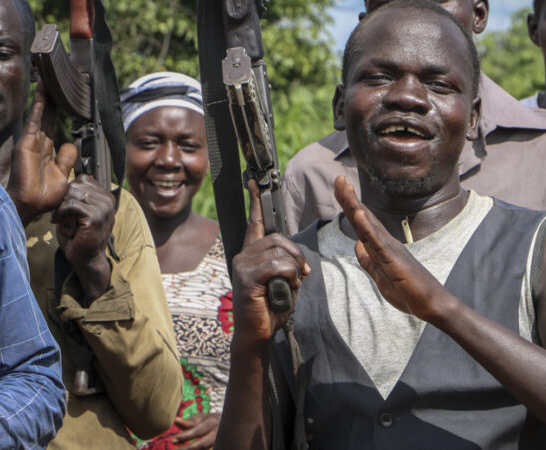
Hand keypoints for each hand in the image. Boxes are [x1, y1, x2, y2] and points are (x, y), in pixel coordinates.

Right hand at [7, 84, 77, 224]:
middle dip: (51, 99)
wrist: (32, 205)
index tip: (64, 98)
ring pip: (40, 114)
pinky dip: (39, 107)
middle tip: (55, 81)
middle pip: (47, 116)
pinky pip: (35, 121)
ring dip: (44, 97)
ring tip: (48, 79)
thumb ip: (66, 159)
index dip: (58, 111)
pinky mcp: (27, 143)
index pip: (53, 125)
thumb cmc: (45, 195)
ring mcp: (32, 142)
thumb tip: (70, 144)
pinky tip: (42, 94)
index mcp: (47, 151)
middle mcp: (39, 143)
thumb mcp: (62, 174)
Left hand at [53, 175, 114, 301]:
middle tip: (58, 213)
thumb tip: (73, 179)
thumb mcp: (80, 210)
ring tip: (59, 218)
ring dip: (60, 206)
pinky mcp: (95, 217)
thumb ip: (79, 195)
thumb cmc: (80, 235)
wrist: (87, 258)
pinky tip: (58, 222)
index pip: (83, 179)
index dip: (69, 190)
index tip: (64, 205)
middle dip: (63, 198)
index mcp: (107, 197)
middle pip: (76, 184)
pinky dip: (60, 212)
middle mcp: (108, 200)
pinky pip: (71, 204)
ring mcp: (103, 208)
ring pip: (72, 193)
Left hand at [172, 413, 219, 448]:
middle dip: (188, 448)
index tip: (173, 440)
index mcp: (212, 421)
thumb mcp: (203, 418)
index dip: (185, 436)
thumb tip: (176, 420)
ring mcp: (221, 440)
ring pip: (207, 449)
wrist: (232, 422)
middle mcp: (218, 432)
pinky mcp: (222, 445)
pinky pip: (211, 449)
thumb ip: (191, 421)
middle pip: (202, 444)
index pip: (197, 430)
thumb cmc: (213, 420)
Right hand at [231, 180, 309, 352]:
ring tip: (292, 284)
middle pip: (277, 237)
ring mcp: (242, 266)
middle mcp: (243, 256)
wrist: (257, 335)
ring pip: (279, 250)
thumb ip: (287, 264)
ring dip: (294, 267)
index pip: (255, 222)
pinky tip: (286, 288)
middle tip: (302, 273)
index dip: (257, 200)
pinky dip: (289, 275)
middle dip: (297, 254)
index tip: (256, 180)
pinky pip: (276, 265)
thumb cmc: (271, 310)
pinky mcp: (247, 278)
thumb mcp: (284, 282)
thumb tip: (298, 260)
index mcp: (252, 255)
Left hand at [334, 176, 452, 321]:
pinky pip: (378, 242)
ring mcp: (390, 250)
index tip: (340, 188)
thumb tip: (357, 244)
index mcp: (381, 247)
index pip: (361, 223)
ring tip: (345, 187)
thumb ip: (368, 260)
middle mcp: (386, 243)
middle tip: (338, 178)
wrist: (431, 305)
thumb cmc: (409, 291)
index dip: (349, 206)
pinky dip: (368, 227)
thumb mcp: (381, 276)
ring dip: (356, 206)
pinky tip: (359, 215)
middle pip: (363, 217)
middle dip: (349, 198)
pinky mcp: (394, 260)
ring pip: (369, 224)